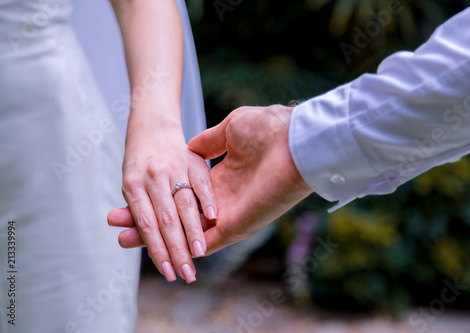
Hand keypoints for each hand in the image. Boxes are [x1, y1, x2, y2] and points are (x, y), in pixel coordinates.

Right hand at [109, 104, 312, 254]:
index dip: (154, 201)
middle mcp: (222, 202)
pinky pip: (205, 243)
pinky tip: (151, 246)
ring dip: (154, 239)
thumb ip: (209, 142)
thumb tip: (191, 146)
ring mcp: (229, 216)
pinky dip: (177, 246)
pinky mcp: (237, 226)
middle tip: (116, 228)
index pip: (180, 198)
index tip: (126, 202)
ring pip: (186, 236)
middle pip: (177, 220)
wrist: (295, 139)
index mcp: (220, 180)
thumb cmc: (268, 129)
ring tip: (123, 239)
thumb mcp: (230, 129)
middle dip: (145, 224)